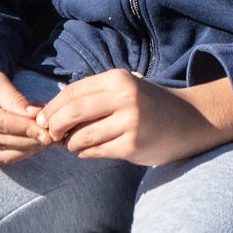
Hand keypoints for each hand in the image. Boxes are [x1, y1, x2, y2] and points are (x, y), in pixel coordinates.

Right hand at [0, 51, 50, 162]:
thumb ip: (12, 97)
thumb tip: (36, 116)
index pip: (1, 125)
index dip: (28, 129)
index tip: (50, 131)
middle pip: (4, 142)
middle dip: (32, 139)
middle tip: (56, 133)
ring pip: (4, 154)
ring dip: (28, 148)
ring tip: (47, 137)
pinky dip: (18, 151)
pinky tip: (33, 142)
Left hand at [36, 71, 232, 166]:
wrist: (190, 121)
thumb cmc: (150, 105)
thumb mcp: (124, 89)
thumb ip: (92, 97)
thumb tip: (50, 113)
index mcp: (117, 79)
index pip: (71, 92)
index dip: (51, 108)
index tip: (42, 119)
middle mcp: (124, 97)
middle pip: (72, 113)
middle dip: (54, 126)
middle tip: (51, 134)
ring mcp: (130, 122)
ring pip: (82, 136)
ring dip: (70, 143)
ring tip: (74, 144)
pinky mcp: (133, 145)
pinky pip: (96, 151)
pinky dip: (86, 152)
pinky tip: (90, 150)